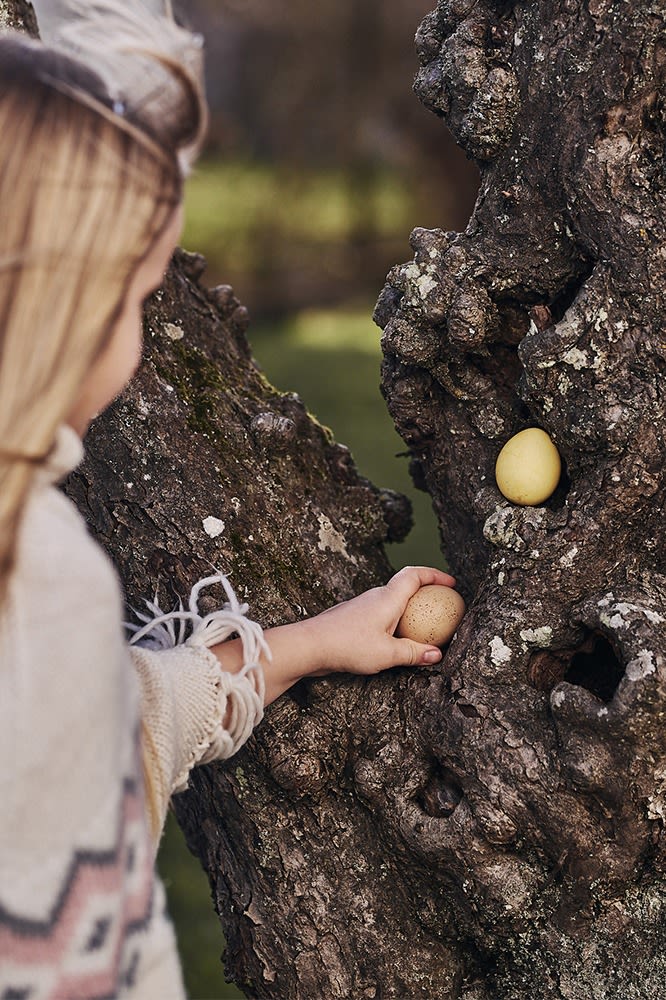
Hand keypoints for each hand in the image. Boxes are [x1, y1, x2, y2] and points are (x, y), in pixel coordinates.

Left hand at [211, 565, 456, 705]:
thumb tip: (437, 655)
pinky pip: (380, 614)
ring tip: (421, 627)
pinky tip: (394, 641)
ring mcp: (362, 606)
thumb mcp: (387, 654)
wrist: (308, 645)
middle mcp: (375, 597)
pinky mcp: (352, 618)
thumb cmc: (347, 646)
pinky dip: (393, 621)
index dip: (434, 575)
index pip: (414, 575)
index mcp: (387, 598)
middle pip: (404, 586)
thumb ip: (413, 653)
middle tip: (441, 606)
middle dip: (425, 592)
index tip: (451, 584)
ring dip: (408, 609)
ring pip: (391, 601)